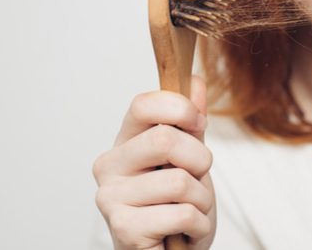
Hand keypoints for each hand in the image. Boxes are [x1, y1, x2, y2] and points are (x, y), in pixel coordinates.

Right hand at [93, 76, 215, 249]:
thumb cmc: (174, 207)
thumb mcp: (190, 159)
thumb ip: (191, 122)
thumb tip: (193, 81)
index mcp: (125, 142)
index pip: (143, 104)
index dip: (180, 109)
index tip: (198, 125)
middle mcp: (109, 166)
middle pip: (165, 139)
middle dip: (200, 161)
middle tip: (196, 179)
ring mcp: (111, 197)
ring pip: (179, 181)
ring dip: (201, 200)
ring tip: (189, 210)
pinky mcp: (122, 228)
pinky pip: (181, 213)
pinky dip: (198, 225)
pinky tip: (184, 231)